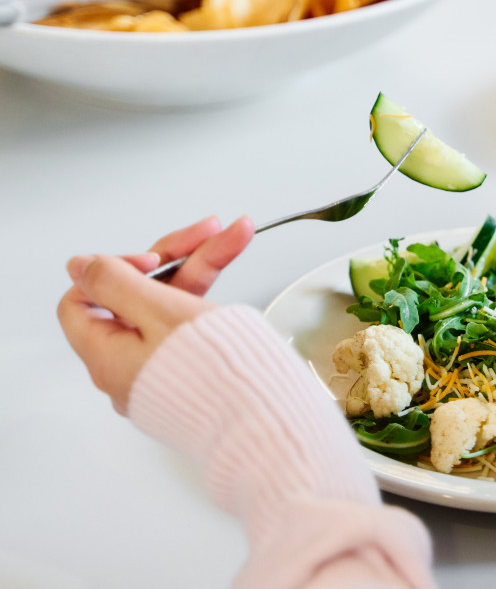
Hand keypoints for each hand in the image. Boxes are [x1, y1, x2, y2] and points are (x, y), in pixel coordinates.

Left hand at [57, 215, 253, 413]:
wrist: (259, 421)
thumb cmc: (210, 373)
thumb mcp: (158, 311)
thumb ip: (116, 282)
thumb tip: (79, 266)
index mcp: (107, 355)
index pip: (84, 299)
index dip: (115, 269)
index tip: (153, 259)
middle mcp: (128, 367)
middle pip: (139, 294)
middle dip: (179, 256)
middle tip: (214, 230)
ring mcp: (160, 371)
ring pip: (171, 305)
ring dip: (204, 267)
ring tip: (238, 236)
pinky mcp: (189, 374)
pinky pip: (189, 326)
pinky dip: (209, 297)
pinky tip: (232, 274)